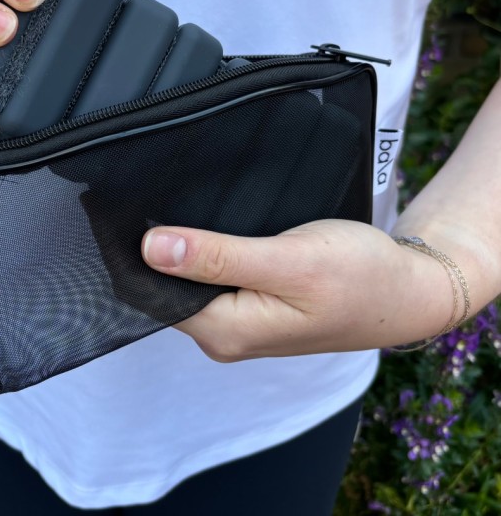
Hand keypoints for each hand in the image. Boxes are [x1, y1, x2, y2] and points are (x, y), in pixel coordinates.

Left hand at [141, 219, 460, 360]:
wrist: (408, 289)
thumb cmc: (358, 275)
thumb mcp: (287, 261)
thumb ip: (218, 257)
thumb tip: (150, 248)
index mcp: (226, 332)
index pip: (154, 293)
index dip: (138, 253)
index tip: (125, 211)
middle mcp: (225, 335)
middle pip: (168, 288)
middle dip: (159, 248)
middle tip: (152, 197)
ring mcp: (240, 322)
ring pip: (190, 282)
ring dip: (185, 249)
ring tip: (176, 205)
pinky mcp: (253, 306)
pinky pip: (213, 279)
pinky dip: (208, 253)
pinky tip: (208, 228)